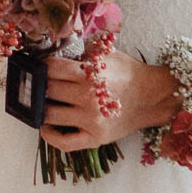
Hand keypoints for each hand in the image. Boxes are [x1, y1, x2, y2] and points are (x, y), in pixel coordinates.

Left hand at [39, 52, 179, 152]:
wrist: (152, 97)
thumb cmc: (128, 74)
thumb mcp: (107, 54)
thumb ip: (83, 52)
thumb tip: (56, 49)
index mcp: (90, 74)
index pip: (51, 68)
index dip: (42, 66)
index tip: (42, 67)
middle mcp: (88, 97)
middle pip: (47, 90)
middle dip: (40, 85)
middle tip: (39, 84)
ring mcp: (91, 120)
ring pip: (49, 115)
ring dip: (41, 108)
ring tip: (41, 102)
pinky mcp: (95, 138)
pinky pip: (64, 143)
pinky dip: (50, 136)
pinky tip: (46, 127)